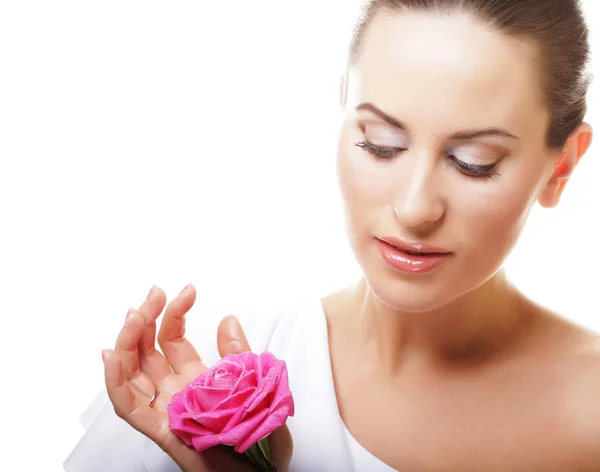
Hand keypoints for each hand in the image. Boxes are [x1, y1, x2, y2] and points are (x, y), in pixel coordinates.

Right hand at [102, 284, 292, 471]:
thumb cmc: (264, 434)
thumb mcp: (257, 383)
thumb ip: (238, 354)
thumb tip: (227, 318)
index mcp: (196, 379)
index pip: (174, 339)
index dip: (176, 313)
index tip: (188, 290)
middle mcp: (176, 392)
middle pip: (148, 350)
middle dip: (147, 317)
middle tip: (155, 291)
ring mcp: (167, 411)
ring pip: (133, 372)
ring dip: (128, 341)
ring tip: (133, 312)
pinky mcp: (163, 433)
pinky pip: (130, 408)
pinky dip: (116, 382)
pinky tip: (113, 355)